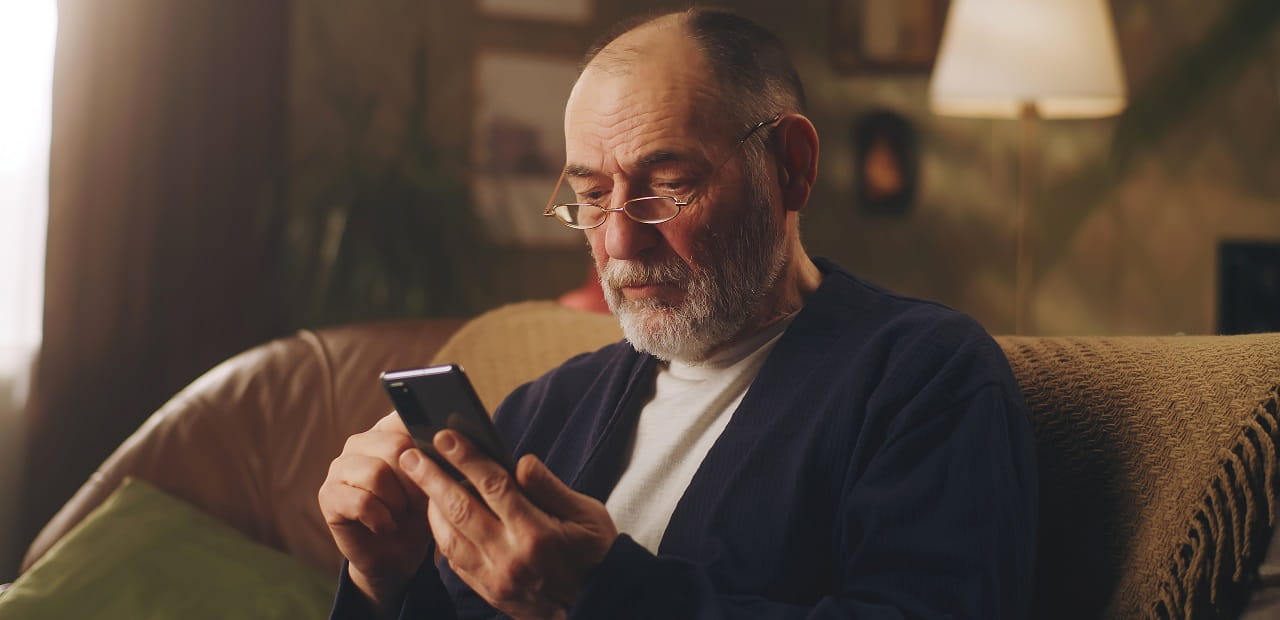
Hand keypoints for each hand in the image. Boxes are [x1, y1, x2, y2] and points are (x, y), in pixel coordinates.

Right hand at [318, 412, 433, 610]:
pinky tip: (386, 526)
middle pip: (395, 447)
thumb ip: (438, 457)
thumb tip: (451, 441)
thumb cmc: (419, 512)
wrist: (397, 555)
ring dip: (397, 502)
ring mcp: (340, 467)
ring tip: (400, 514)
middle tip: (417, 502)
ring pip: (377, 473)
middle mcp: (360, 442)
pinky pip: (361, 502)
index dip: (427, 445)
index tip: (438, 467)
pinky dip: (381, 519)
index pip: (407, 418)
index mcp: (388, 430)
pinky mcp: (328, 495)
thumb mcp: (437, 483)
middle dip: (415, 481)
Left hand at [400, 431, 617, 619]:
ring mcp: (496, 577)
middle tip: (411, 454)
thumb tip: (520, 461)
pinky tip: (436, 515)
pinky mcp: (489, 591)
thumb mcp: (588, 514)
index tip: (445, 436)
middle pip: (461, 509)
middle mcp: (510, 556)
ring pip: (449, 537)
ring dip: (430, 505)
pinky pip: (453, 561)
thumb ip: (551, 487)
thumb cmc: (596, 554)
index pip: (494, 485)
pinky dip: (441, 535)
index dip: (467, 458)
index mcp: (537, 532)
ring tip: (420, 480)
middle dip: (432, 478)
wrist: (599, 606)